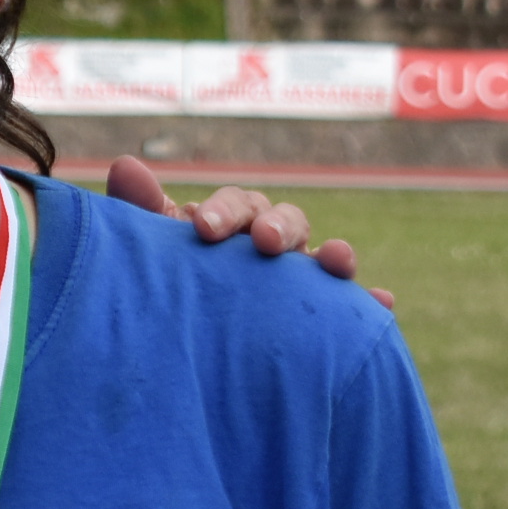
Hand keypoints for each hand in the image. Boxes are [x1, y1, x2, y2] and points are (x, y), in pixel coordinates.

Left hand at [104, 157, 393, 310]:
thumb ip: (140, 212)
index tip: (202, 228)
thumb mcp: (147, 253)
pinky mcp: (316, 318)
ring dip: (333, 255)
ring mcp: (294, 281)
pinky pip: (349, 310)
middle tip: (263, 242)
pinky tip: (382, 304)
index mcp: (229, 224)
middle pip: (286, 221)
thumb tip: (125, 164)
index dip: (224, 210)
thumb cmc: (161, 284)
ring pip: (322, 259)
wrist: (175, 343)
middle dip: (277, 227)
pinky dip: (368, 304)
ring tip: (338, 260)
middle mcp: (267, 246)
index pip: (237, 204)